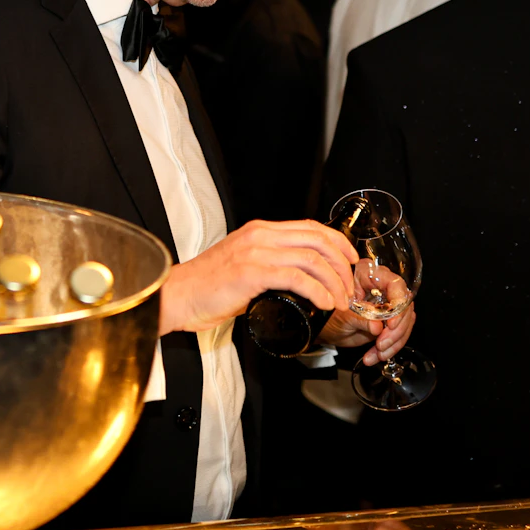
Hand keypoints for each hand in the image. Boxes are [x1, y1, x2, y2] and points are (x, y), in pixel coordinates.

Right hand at [159, 219, 356, 337]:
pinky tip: (324, 303)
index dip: (337, 242)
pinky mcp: (250, 272)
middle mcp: (259, 236)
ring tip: (340, 300)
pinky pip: (295, 277)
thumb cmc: (207, 287)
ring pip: (311, 258)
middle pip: (317, 239)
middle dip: (342, 263)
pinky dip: (317, 290)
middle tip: (350, 286)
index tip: (350, 260)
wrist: (178, 296)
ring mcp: (255, 252)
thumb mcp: (242, 265)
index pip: (309, 227)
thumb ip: (266, 266)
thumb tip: (294, 281)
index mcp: (259, 231)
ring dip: (334, 281)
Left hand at [319, 260, 417, 366]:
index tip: (391, 324)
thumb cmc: (329, 316)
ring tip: (378, 353)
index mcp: (369, 275)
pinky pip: (399, 334)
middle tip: (382, 343)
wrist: (325, 330)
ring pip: (405, 322)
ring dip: (394, 341)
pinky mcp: (389, 321)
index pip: (394, 284)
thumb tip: (378, 327)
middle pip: (404, 306)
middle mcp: (382, 287)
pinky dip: (391, 348)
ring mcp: (388, 305)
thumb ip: (361, 319)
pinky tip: (376, 356)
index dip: (398, 304)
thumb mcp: (343, 316)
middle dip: (395, 330)